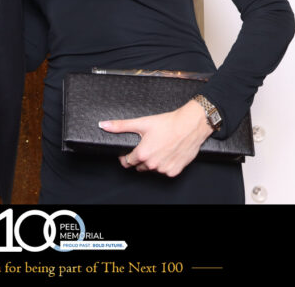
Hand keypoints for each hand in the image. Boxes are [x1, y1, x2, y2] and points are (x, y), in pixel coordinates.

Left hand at [99, 100, 214, 176]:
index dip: (126, 156)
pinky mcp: (175, 171)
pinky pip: (165, 171)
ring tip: (159, 147)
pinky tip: (168, 152)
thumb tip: (104, 125)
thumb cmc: (168, 123)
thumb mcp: (142, 122)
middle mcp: (153, 164)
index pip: (127, 162)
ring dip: (153, 161)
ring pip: (153, 169)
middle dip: (141, 158)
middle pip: (140, 166)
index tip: (131, 150)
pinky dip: (165, 164)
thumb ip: (120, 126)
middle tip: (148, 145)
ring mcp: (164, 169)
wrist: (190, 125)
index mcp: (142, 154)